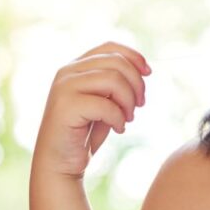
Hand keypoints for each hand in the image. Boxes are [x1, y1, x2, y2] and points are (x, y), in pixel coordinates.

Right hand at [32, 42, 150, 178]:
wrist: (60, 162)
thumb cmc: (85, 132)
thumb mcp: (105, 102)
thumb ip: (115, 83)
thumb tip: (143, 68)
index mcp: (76, 67)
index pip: (109, 47)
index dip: (133, 56)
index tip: (149, 72)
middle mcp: (67, 72)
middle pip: (116, 63)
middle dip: (136, 84)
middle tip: (140, 105)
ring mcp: (63, 87)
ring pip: (113, 80)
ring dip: (129, 101)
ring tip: (128, 118)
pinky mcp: (64, 106)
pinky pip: (105, 105)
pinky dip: (119, 118)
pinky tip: (119, 129)